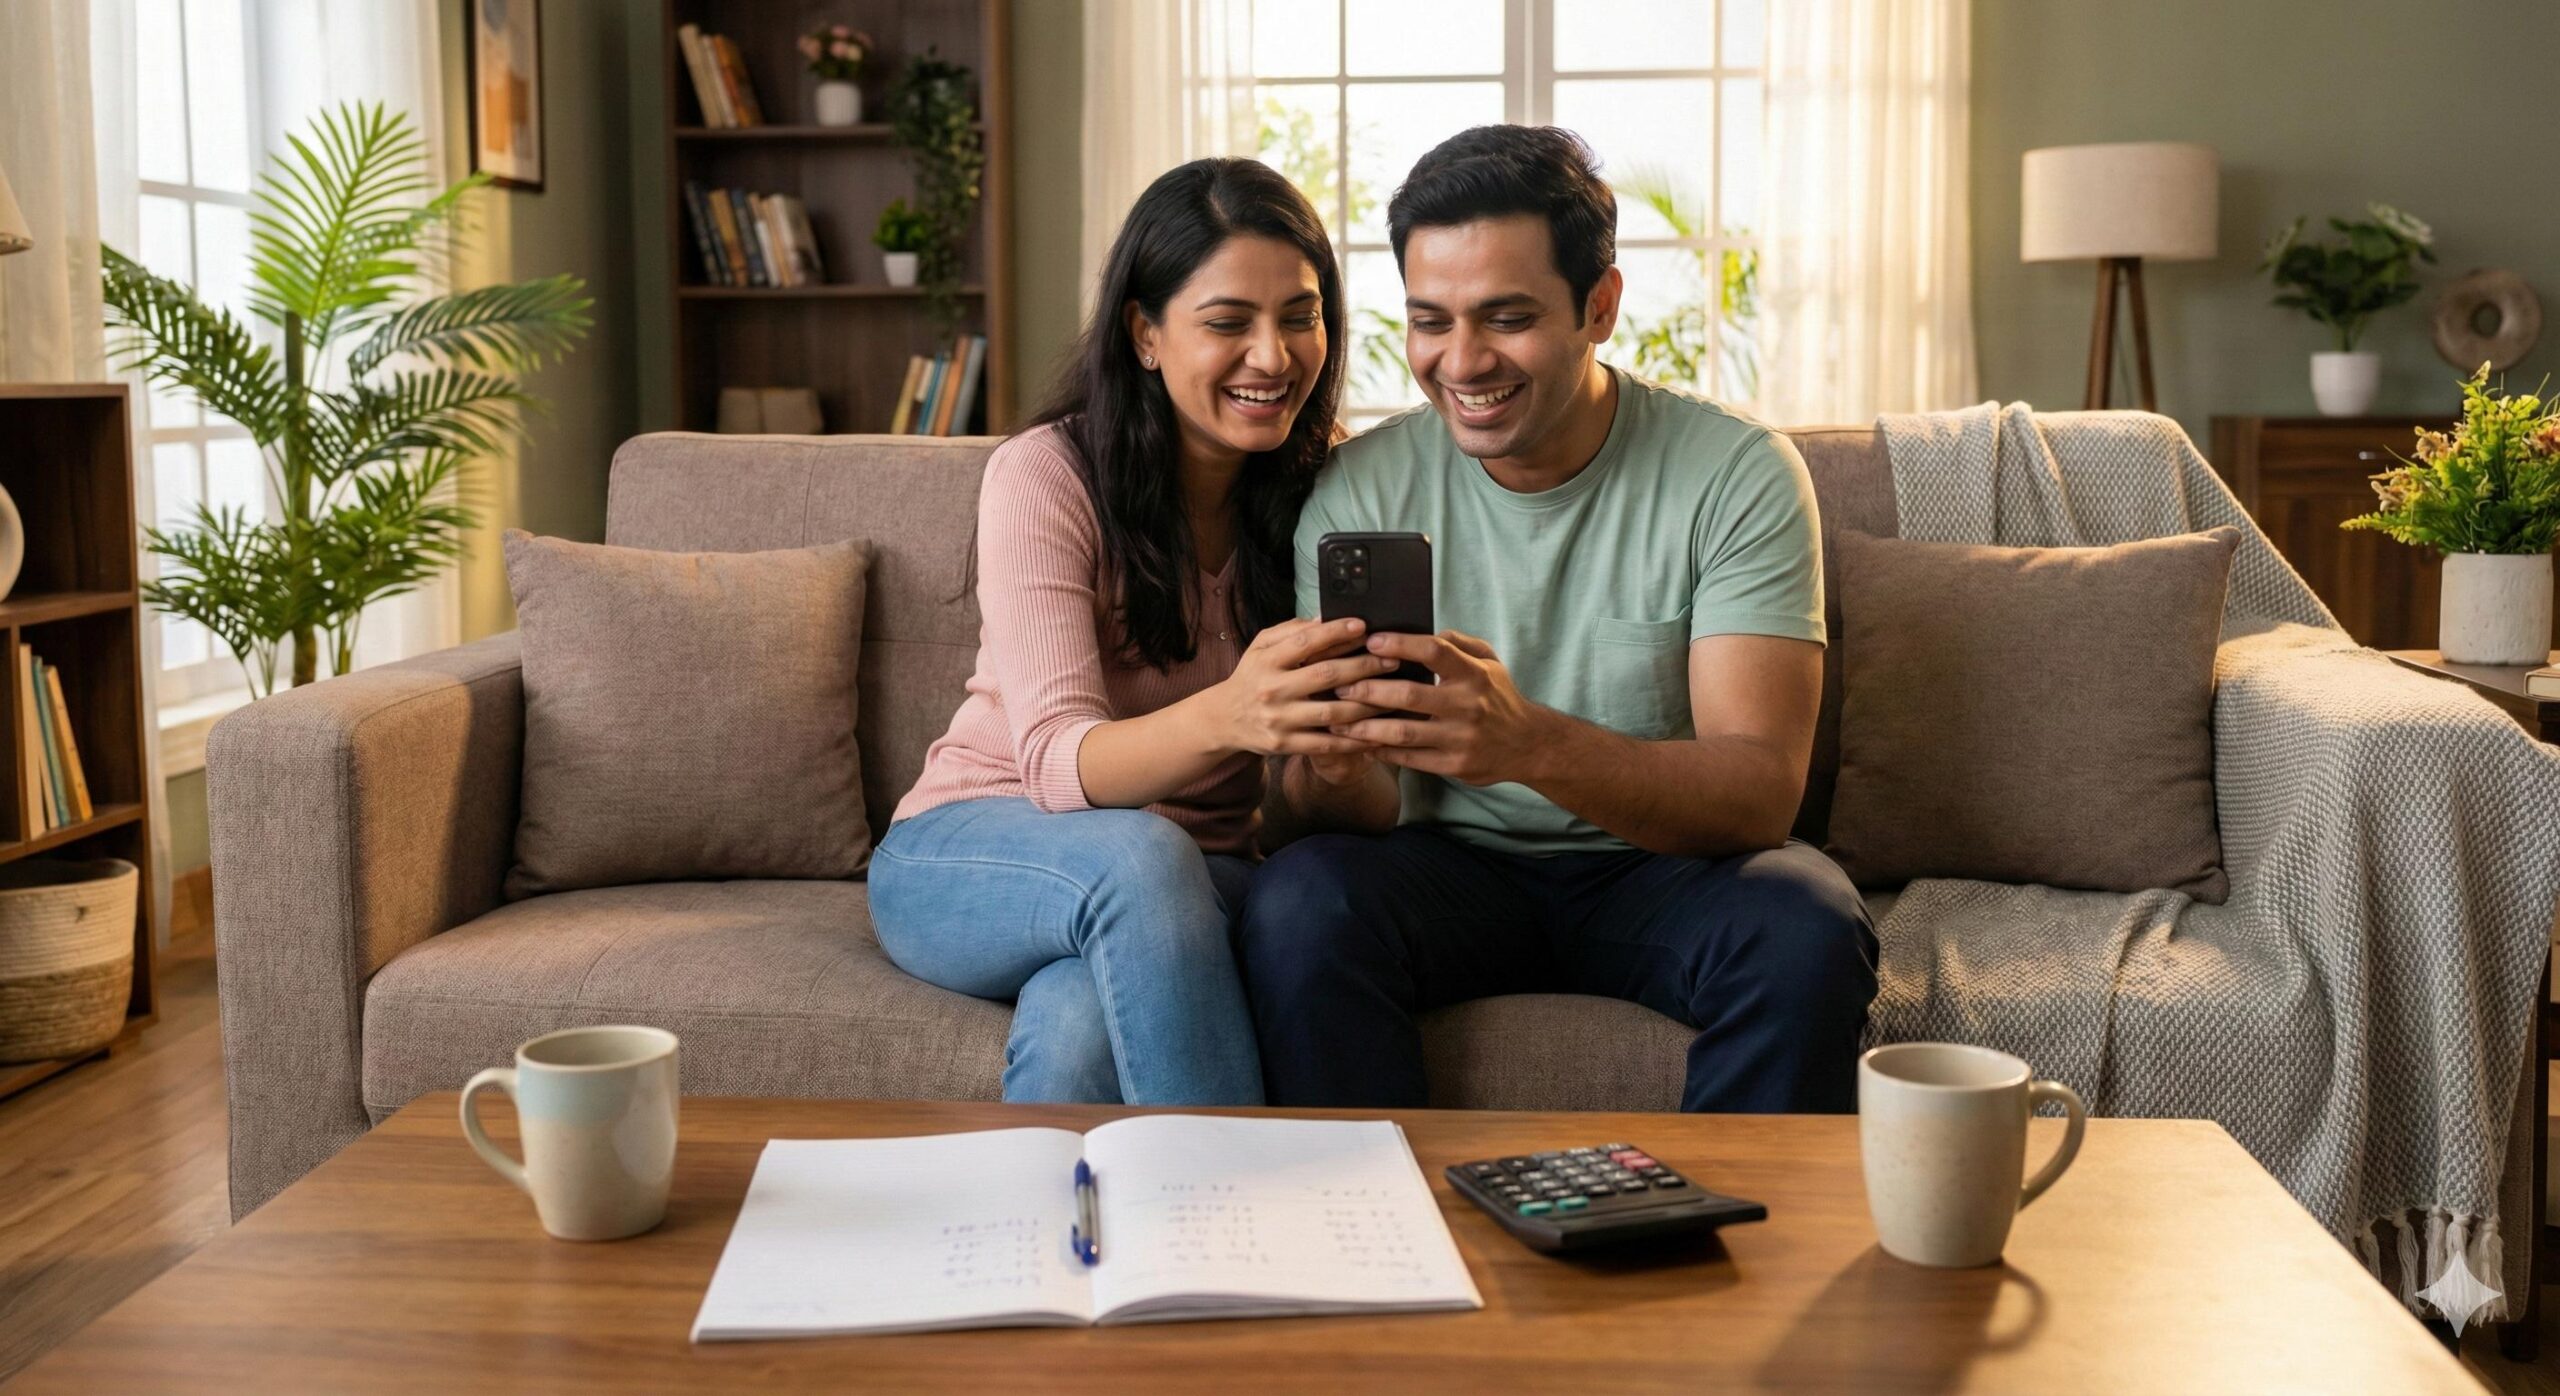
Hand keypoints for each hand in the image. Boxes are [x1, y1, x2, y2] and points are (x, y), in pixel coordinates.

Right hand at [1211, 617, 1395, 757]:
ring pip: (1333, 713)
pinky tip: (1377, 732)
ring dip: (1368, 704)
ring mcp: (1280, 720)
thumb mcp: (1260, 647)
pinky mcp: (1286, 745)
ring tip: (1394, 694)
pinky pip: (1327, 744)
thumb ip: (1291, 631)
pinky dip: (1355, 740)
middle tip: (1393, 659)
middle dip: (1365, 666)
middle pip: (1327, 675)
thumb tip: (1325, 619)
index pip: (1306, 642)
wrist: (1224, 719)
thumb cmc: (1252, 676)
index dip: (1336, 632)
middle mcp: (1272, 690)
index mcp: (1268, 661)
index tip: (1363, 626)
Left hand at [1332, 630, 1550, 785]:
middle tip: (1340, 685)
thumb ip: (1458, 643)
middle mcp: (1468, 705)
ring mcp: (1460, 738)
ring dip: (1367, 726)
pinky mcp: (1454, 765)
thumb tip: (1423, 630)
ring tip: (1340, 721)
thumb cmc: (1498, 697)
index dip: (1401, 644)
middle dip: (1369, 689)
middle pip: (1410, 695)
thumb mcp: (1489, 662)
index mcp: (1474, 674)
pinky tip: (1362, 744)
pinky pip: (1410, 758)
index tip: (1372, 641)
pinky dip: (1383, 751)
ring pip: (1404, 731)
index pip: (1435, 652)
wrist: (1528, 744)